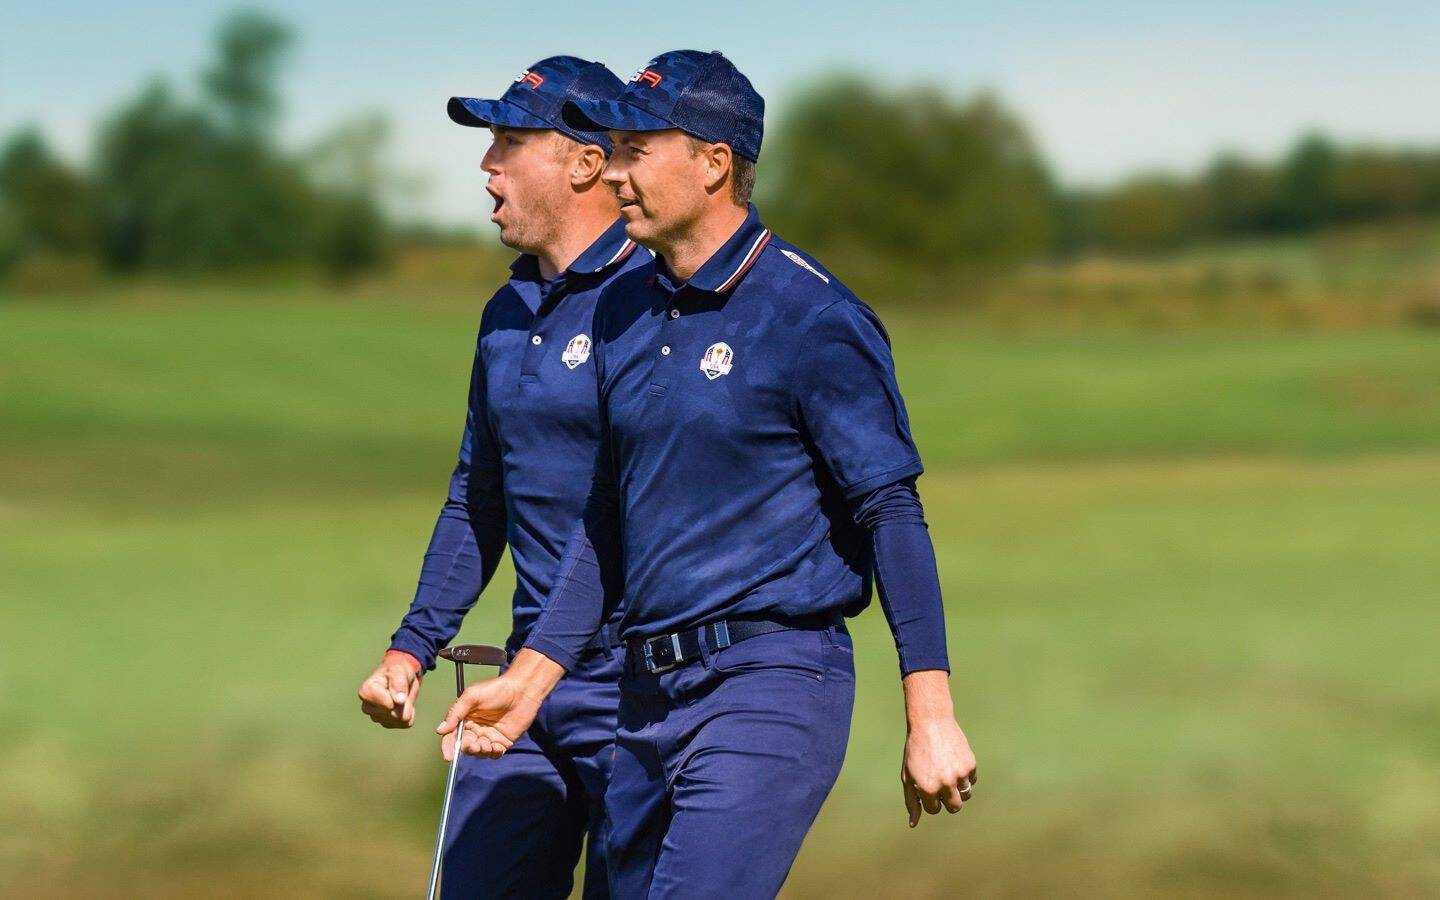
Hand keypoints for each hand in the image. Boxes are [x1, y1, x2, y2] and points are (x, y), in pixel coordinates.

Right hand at [357, 652, 421, 727]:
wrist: (401, 675)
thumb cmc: (397, 669)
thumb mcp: (399, 670)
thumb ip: (398, 683)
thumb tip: (399, 701)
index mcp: (366, 692)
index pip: (387, 705)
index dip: (398, 695)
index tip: (396, 684)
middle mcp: (368, 707)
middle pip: (393, 714)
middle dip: (404, 702)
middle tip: (402, 689)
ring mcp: (376, 717)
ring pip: (399, 720)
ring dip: (407, 707)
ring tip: (402, 695)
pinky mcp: (386, 723)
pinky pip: (405, 724)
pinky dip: (410, 714)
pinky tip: (405, 704)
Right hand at [435, 648, 564, 759]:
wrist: (522, 690)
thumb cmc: (497, 689)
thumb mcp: (472, 696)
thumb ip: (456, 713)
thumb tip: (440, 730)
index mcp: (465, 719)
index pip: (453, 735)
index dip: (448, 746)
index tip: (448, 756)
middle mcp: (476, 729)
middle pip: (465, 746)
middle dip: (468, 749)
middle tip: (474, 745)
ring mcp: (489, 736)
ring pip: (479, 752)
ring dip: (480, 752)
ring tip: (487, 745)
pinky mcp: (502, 741)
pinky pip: (494, 754)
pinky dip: (493, 754)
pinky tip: (496, 747)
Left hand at [900, 670, 977, 826]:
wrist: (931, 722)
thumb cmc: (915, 751)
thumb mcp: (908, 776)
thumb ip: (911, 801)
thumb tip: (913, 824)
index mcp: (927, 788)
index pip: (934, 810)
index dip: (930, 799)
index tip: (927, 785)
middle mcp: (945, 783)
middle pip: (954, 807)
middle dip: (948, 800)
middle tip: (941, 784)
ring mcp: (959, 774)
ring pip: (966, 795)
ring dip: (958, 789)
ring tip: (948, 772)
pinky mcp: (971, 765)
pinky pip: (972, 780)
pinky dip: (965, 775)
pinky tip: (954, 761)